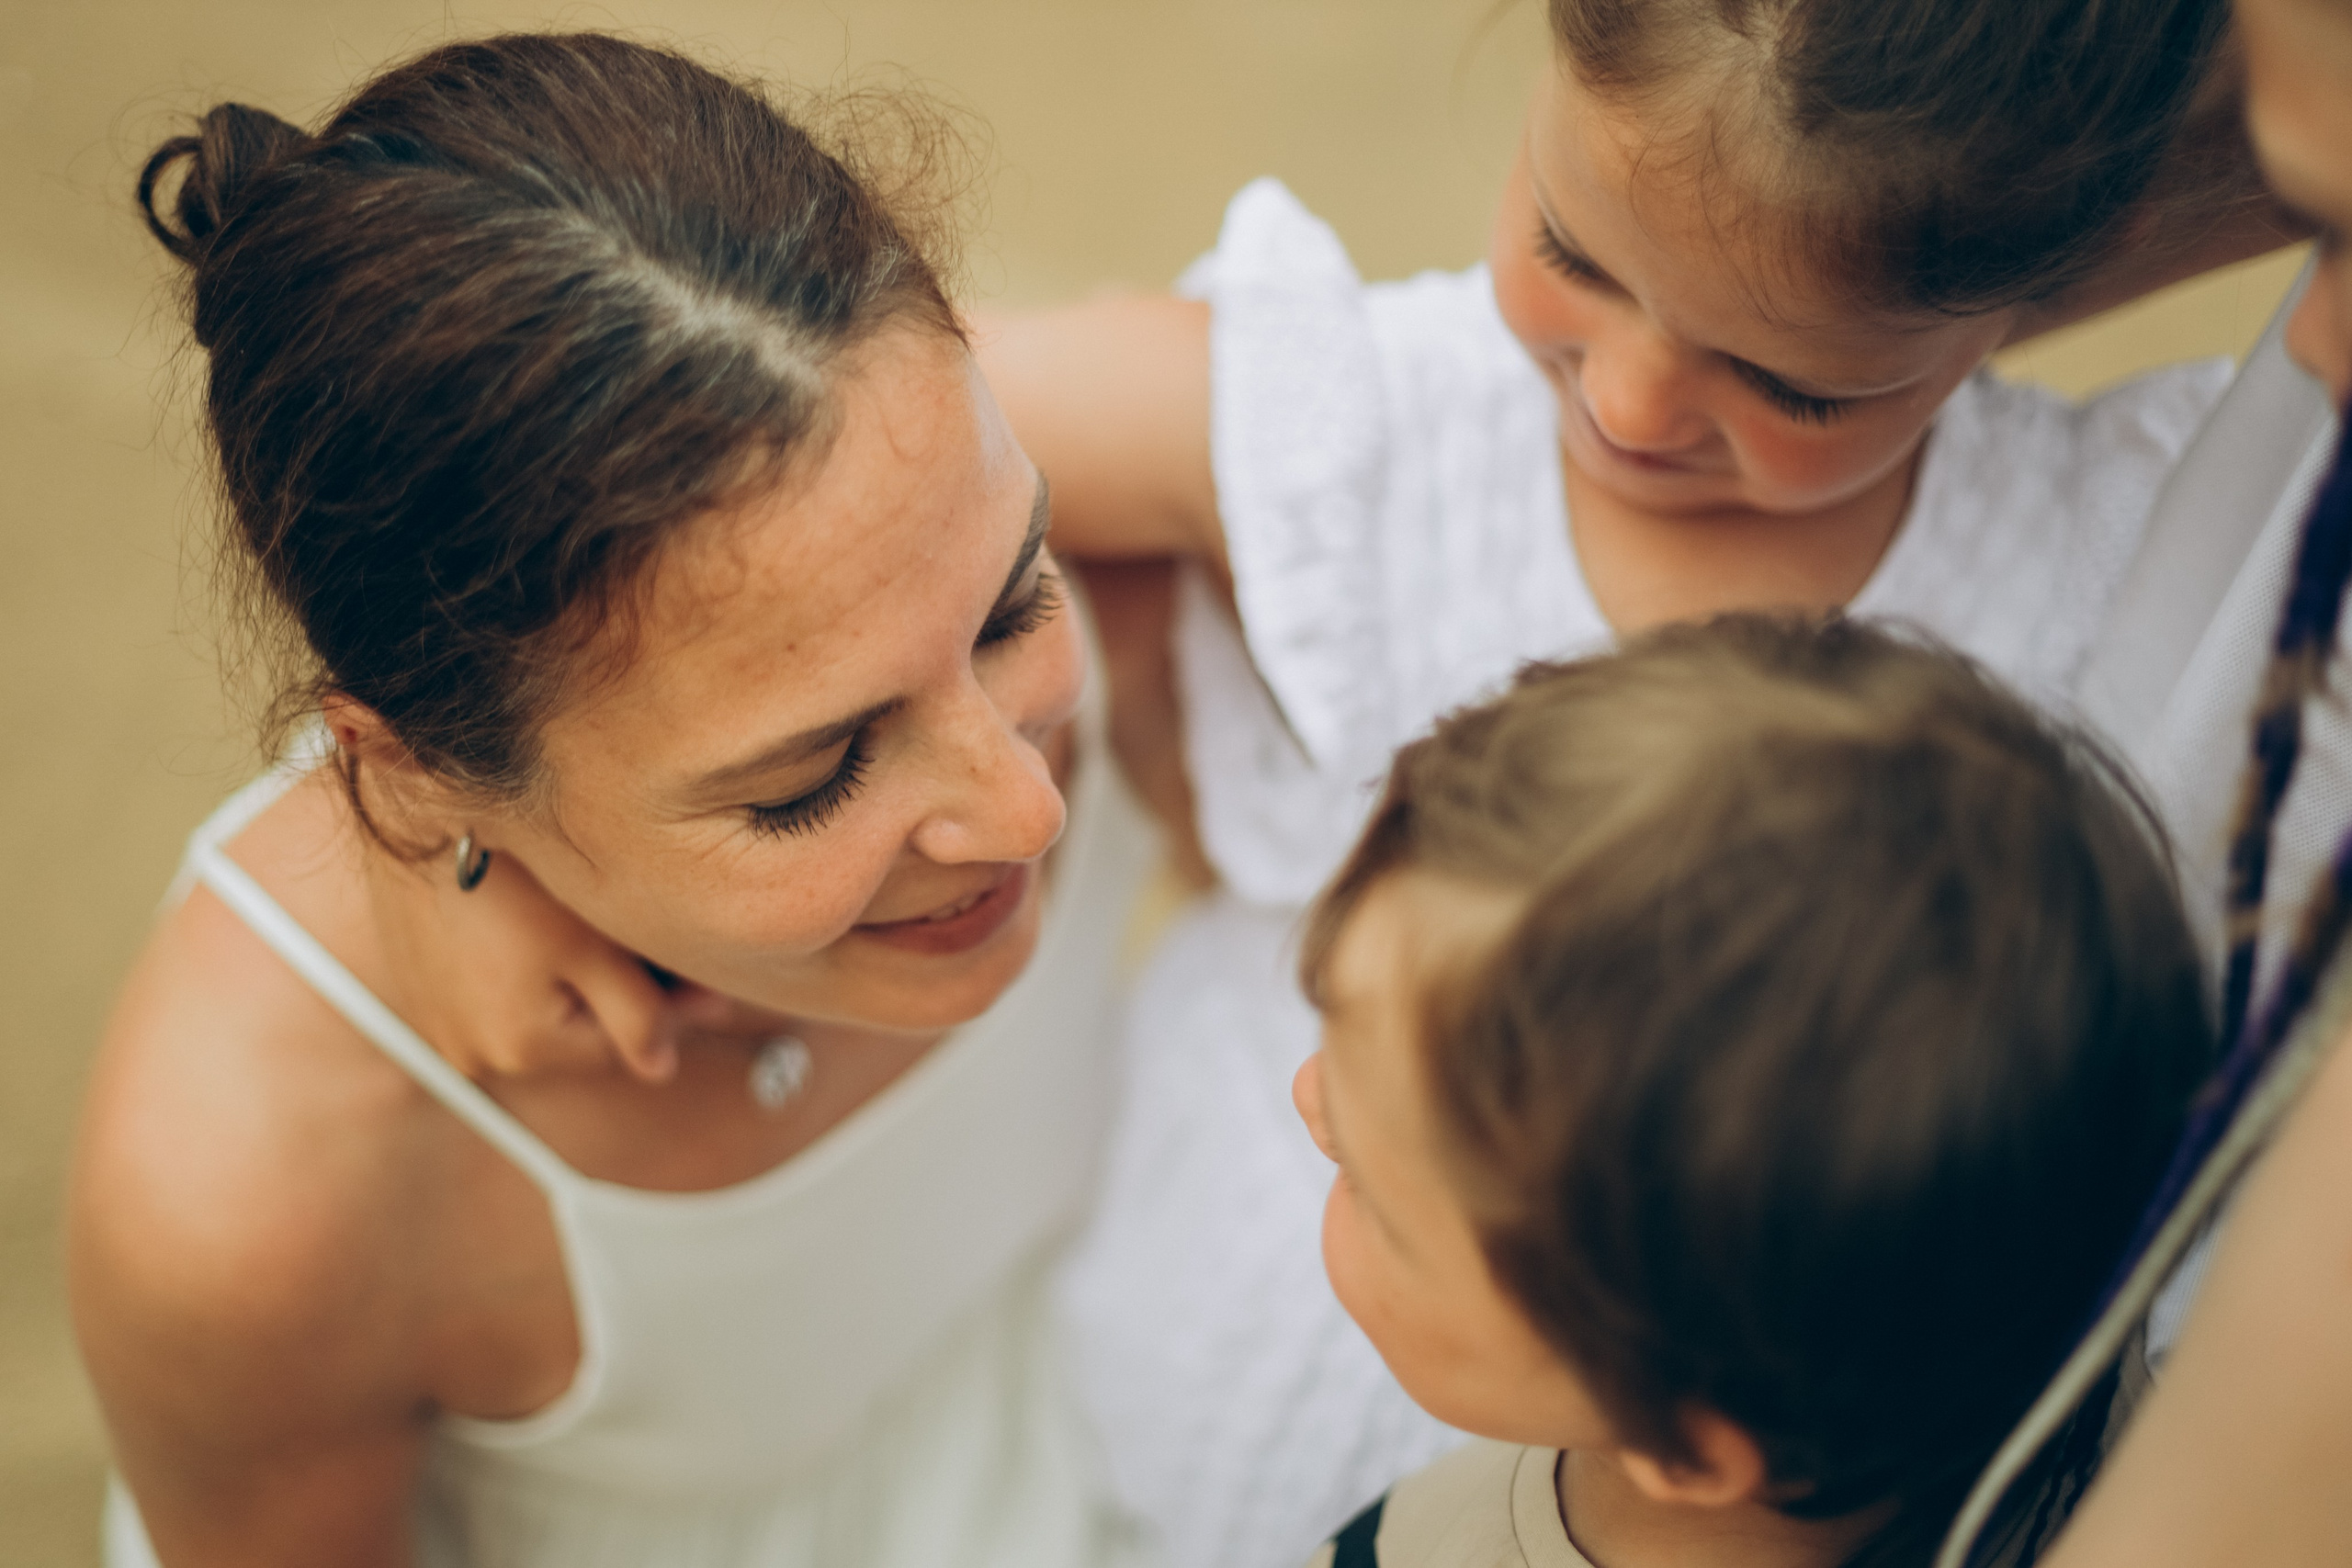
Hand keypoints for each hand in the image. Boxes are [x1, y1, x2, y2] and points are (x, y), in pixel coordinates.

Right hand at [367, 844, 695, 1083]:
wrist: (410, 817)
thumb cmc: (507, 874)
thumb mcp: (591, 944)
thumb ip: (638, 1013)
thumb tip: (662, 1071)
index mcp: (522, 1049)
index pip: (625, 1044)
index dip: (675, 1009)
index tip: (714, 981)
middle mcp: (474, 1052)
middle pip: (580, 1032)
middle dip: (626, 993)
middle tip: (665, 949)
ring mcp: (441, 1023)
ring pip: (542, 1012)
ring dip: (577, 981)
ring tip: (604, 927)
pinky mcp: (422, 989)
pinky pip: (498, 991)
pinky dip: (529, 967)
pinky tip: (545, 920)